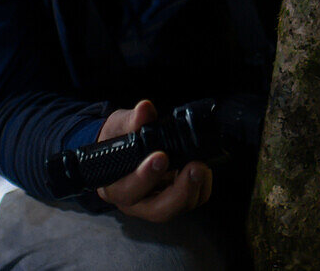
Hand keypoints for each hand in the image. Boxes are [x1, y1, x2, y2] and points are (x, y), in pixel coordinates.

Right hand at [94, 99, 212, 221]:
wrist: (124, 146)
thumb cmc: (117, 140)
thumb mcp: (119, 126)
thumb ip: (131, 120)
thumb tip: (145, 109)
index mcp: (115, 186)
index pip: (127, 190)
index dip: (145, 178)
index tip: (161, 156)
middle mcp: (135, 201)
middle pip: (157, 210)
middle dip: (179, 192)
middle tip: (194, 168)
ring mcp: (156, 202)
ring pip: (178, 209)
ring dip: (194, 189)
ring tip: (202, 166)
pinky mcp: (173, 198)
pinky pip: (190, 202)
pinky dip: (201, 188)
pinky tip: (204, 169)